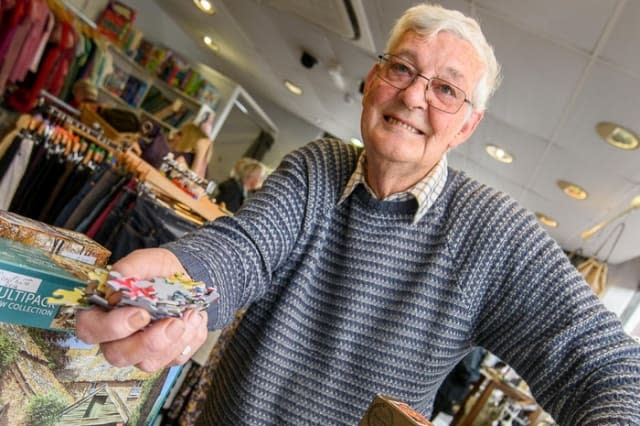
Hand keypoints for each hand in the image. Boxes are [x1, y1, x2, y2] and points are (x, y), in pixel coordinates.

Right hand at [75, 248, 208, 371]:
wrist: (185, 279)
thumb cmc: (157, 272)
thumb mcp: (145, 260)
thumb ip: (130, 268)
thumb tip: (120, 280)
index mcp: (102, 313)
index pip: (90, 329)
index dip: (113, 327)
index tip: (141, 314)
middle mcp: (116, 338)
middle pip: (117, 355)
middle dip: (148, 342)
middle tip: (172, 323)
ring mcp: (139, 351)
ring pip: (148, 363)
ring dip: (174, 341)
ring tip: (189, 315)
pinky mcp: (163, 357)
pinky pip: (174, 359)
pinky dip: (189, 339)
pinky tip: (194, 319)